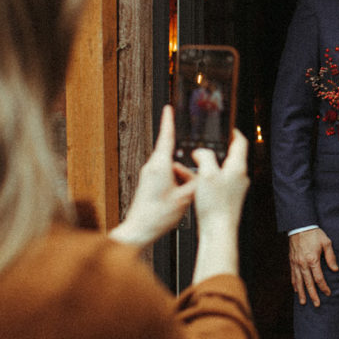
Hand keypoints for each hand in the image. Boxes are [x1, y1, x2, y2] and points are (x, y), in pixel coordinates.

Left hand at [109, 105, 195, 249]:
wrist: (139, 230)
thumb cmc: (158, 215)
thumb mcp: (185, 198)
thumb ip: (195, 181)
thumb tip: (199, 172)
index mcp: (160, 165)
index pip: (166, 137)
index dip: (168, 121)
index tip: (168, 108)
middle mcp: (152, 167)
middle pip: (173, 156)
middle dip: (184, 166)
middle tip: (188, 183)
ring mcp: (148, 175)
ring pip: (171, 168)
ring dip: (180, 178)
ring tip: (182, 196)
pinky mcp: (147, 183)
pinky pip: (166, 176)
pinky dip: (175, 183)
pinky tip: (177, 198)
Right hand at [190, 129, 249, 238]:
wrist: (218, 232)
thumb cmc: (216, 206)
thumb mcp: (206, 174)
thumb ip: (204, 157)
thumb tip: (201, 151)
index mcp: (238, 167)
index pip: (240, 141)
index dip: (232, 132)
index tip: (225, 127)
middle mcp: (240, 177)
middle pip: (232, 155)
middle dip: (219, 148)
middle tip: (207, 144)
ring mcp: (235, 188)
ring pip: (224, 169)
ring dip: (212, 163)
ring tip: (199, 162)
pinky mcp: (228, 198)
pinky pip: (220, 181)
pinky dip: (210, 177)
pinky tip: (198, 182)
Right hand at [289, 228, 338, 306]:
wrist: (300, 225)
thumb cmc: (314, 233)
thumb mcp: (326, 242)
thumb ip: (331, 257)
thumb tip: (335, 270)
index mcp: (313, 260)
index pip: (319, 278)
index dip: (324, 287)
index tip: (328, 293)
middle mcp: (303, 264)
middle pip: (308, 283)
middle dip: (312, 295)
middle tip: (316, 304)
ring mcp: (296, 263)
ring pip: (298, 281)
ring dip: (301, 293)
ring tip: (303, 302)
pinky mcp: (291, 261)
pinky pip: (292, 275)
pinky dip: (294, 284)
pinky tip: (296, 290)